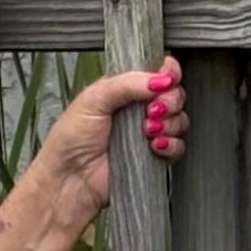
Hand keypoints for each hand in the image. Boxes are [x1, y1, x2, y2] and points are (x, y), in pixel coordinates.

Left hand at [26, 56, 186, 232]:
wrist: (71, 178)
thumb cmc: (71, 139)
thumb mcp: (94, 98)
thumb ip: (128, 83)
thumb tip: (160, 79)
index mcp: (124, 89)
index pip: (158, 72)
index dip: (168, 73)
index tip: (165, 81)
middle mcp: (139, 109)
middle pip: (174, 95)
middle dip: (169, 100)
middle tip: (151, 110)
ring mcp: (148, 133)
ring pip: (179, 120)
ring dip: (169, 123)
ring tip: (147, 130)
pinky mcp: (154, 156)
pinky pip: (178, 146)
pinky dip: (171, 144)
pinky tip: (154, 146)